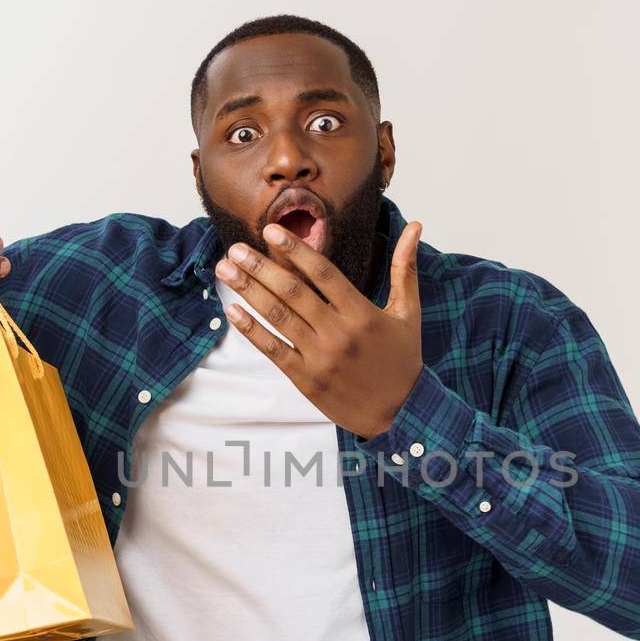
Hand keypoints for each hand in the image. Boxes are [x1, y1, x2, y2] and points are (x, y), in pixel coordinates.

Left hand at [215, 219, 424, 438]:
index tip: (271, 230)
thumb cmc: (402, 360)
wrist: (400, 413)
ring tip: (225, 270)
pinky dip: (252, 330)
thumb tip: (414, 226)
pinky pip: (274, 350)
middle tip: (235, 248)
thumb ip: (405, 268)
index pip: (323, 273)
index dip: (296, 250)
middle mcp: (339, 333)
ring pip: (279, 317)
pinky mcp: (307, 379)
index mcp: (362, 313)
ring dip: (249, 291)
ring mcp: (321, 358)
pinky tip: (233, 311)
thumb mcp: (408, 312)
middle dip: (260, 267)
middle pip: (292, 293)